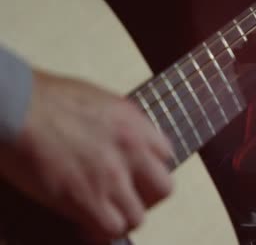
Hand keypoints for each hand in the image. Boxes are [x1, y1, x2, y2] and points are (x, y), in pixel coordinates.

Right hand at [0, 70, 172, 241]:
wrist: (17, 106)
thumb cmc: (44, 98)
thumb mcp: (98, 101)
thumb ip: (117, 124)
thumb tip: (116, 140)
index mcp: (136, 123)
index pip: (165, 155)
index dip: (149, 169)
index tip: (134, 175)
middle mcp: (133, 149)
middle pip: (162, 189)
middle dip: (145, 197)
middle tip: (124, 199)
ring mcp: (113, 176)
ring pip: (137, 216)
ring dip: (120, 218)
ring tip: (100, 215)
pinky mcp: (87, 199)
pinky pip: (110, 230)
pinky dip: (99, 233)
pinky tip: (83, 225)